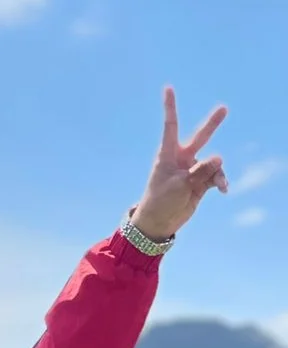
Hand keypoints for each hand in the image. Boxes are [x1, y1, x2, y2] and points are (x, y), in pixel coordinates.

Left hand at [131, 86, 227, 240]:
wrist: (159, 223)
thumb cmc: (160, 201)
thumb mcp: (179, 185)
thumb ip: (199, 171)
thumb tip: (219, 157)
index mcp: (168, 154)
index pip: (171, 126)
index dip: (170, 107)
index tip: (168, 88)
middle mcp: (181, 159)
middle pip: (200, 137)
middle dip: (212, 124)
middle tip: (224, 109)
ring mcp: (192, 170)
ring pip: (213, 163)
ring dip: (217, 172)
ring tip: (219, 184)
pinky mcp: (201, 182)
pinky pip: (216, 176)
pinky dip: (220, 181)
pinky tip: (224, 189)